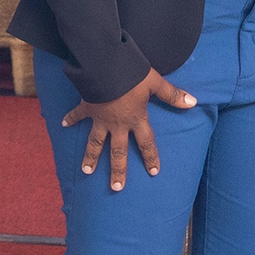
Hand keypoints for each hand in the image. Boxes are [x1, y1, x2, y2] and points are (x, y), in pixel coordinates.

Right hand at [58, 69, 198, 190]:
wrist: (105, 67)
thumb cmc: (131, 75)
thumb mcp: (154, 83)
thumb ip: (172, 94)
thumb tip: (193, 102)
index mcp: (136, 119)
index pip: (146, 143)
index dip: (151, 157)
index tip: (153, 172)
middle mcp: (118, 124)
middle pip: (118, 151)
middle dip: (118, 170)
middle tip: (116, 187)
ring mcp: (100, 118)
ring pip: (95, 142)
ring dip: (91, 157)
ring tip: (87, 171)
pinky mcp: (87, 107)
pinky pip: (78, 115)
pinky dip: (70, 118)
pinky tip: (62, 124)